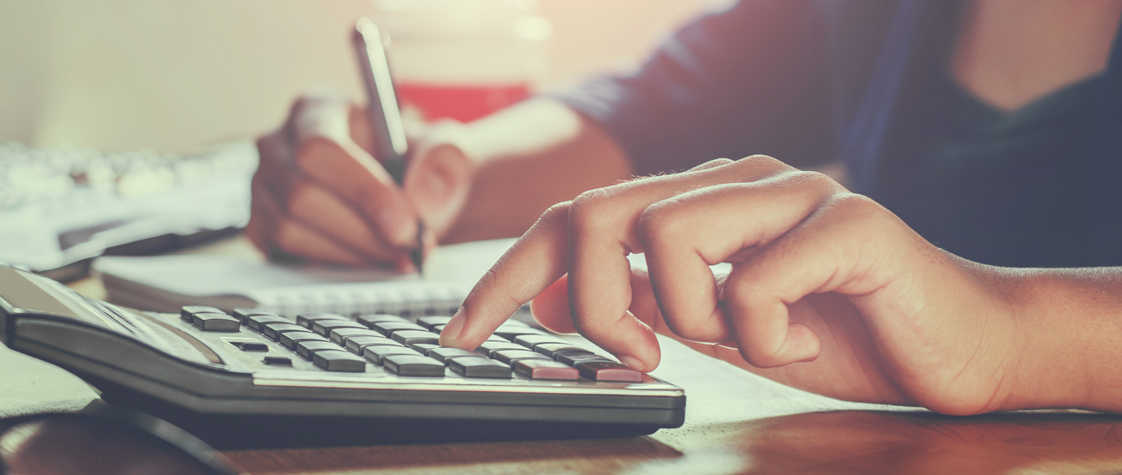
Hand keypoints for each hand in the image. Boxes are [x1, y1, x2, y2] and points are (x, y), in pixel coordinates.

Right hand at [248, 93, 475, 267]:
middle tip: (411, 248)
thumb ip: (447, 160)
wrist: (405, 194)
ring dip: (353, 252)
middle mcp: (278, 144)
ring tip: (398, 255)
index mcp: (316, 110)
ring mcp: (263, 187)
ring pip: (292, 228)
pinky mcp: (260, 225)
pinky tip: (371, 259)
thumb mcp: (446, 149)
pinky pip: (285, 252)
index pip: (320, 148)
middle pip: (302, 194)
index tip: (406, 224)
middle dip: (363, 231)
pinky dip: (334, 264)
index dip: (362, 191)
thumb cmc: (417, 163)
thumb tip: (422, 196)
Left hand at [440, 155, 1039, 414]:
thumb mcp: (713, 327)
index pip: (576, 219)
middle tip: (634, 356)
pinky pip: (754, 279)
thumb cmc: (836, 332)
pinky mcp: (850, 221)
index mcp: (697, 201)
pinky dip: (765, 335)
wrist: (957, 348)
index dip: (509, 274)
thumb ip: (641, 303)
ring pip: (667, 234)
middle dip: (587, 301)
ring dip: (688, 316)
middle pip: (602, 213)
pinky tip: (805, 341)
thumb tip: (552, 298)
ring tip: (745, 339)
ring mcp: (792, 193)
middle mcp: (736, 181)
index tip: (463, 333)